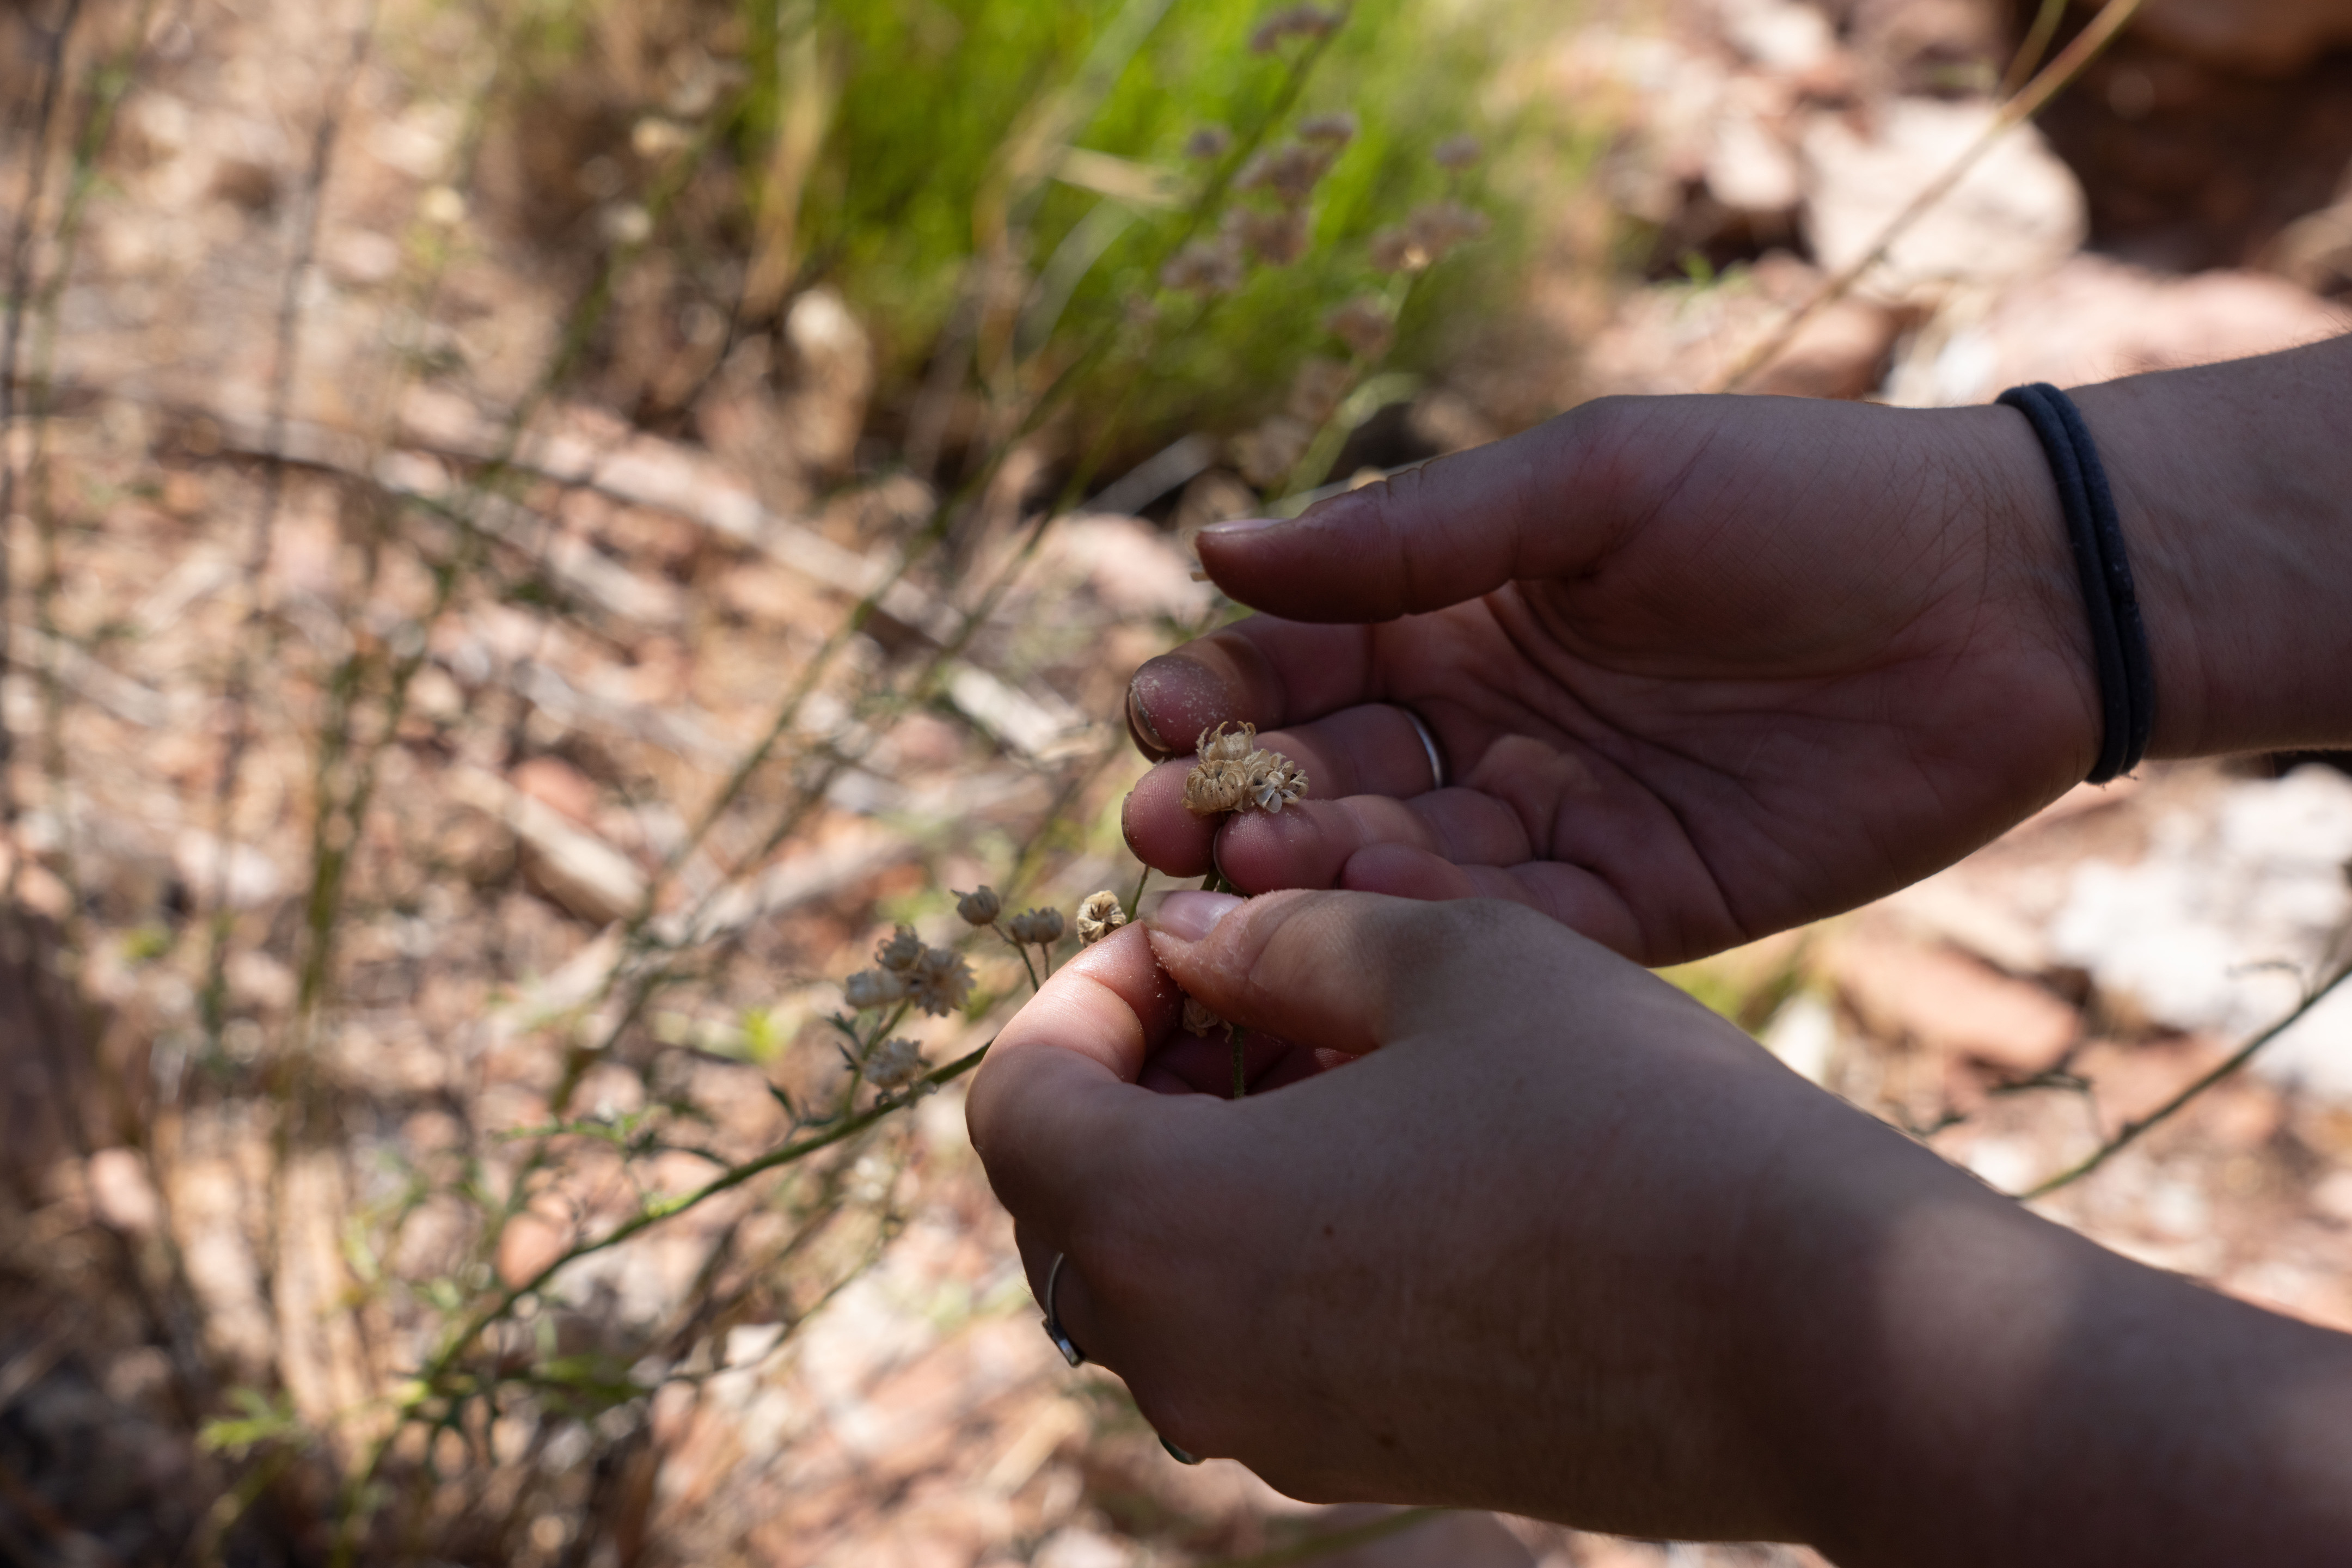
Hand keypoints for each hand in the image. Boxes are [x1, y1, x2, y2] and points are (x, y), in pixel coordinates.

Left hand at [967, 886, 1895, 1537]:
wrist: (1810, 1336)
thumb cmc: (1618, 1119)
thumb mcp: (1442, 959)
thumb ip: (1280, 939)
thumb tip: (1195, 943)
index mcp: (1159, 1228)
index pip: (1016, 1103)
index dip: (1077, 995)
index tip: (1180, 936)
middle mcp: (1183, 1360)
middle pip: (1071, 1197)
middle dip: (1136, 1071)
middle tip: (1250, 982)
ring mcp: (1270, 1430)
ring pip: (1159, 1268)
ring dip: (1203, 1148)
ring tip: (1332, 1048)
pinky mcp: (1357, 1459)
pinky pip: (1247, 1332)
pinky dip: (1266, 1229)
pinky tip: (1389, 1146)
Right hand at [1122, 393, 2096, 964]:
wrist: (2002, 595)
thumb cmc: (1796, 495)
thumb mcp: (1590, 481)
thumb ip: (1409, 534)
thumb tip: (1214, 547)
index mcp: (1460, 609)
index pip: (1297, 660)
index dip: (1214, 688)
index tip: (1148, 713)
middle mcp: (1486, 726)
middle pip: (1322, 775)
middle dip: (1233, 796)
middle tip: (1168, 820)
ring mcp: (1553, 823)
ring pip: (1395, 865)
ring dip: (1314, 867)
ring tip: (1250, 859)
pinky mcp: (1632, 909)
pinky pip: (1508, 931)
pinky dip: (1433, 927)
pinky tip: (1369, 914)